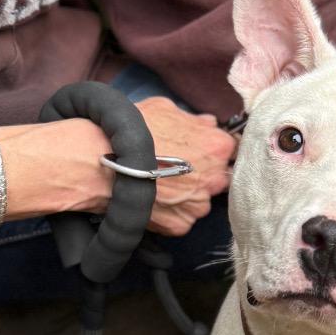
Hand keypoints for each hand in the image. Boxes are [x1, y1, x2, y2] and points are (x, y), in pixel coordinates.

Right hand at [136, 96, 237, 235]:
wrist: (103, 160)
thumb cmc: (135, 131)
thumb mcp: (166, 109)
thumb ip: (195, 119)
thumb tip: (210, 123)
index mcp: (217, 148)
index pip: (232, 151)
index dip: (217, 151)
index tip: (204, 152)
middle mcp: (215, 180)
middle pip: (219, 179)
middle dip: (204, 174)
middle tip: (179, 168)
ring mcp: (198, 206)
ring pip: (200, 201)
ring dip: (188, 195)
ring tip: (162, 184)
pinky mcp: (181, 225)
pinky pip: (182, 218)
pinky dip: (172, 211)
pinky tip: (155, 198)